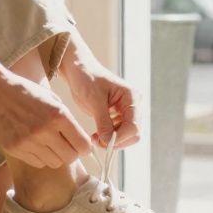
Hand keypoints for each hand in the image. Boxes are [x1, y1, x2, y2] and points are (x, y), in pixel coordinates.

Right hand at [0, 49, 92, 168]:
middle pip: (70, 157)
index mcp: (58, 115)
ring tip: (49, 143)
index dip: (84, 147)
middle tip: (66, 145)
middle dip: (71, 152)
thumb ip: (68, 120)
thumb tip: (82, 140)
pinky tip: (35, 144)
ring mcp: (29, 142)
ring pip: (55, 162)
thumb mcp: (53, 100)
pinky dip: (41, 157)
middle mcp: (45, 131)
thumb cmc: (26, 93)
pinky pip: (38, 163)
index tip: (82, 145)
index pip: (82, 144)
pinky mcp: (16, 149)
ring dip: (56, 155)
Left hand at [59, 32, 140, 148]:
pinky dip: (107, 138)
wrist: (78, 71)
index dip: (120, 137)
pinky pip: (116, 134)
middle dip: (117, 141)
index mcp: (132, 98)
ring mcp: (124, 112)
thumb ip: (103, 121)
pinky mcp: (115, 117)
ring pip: (125, 136)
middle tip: (98, 141)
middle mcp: (132, 106)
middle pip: (133, 134)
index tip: (103, 141)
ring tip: (94, 138)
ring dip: (111, 141)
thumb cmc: (87, 78)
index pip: (134, 126)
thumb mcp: (95, 100)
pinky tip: (95, 135)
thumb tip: (107, 141)